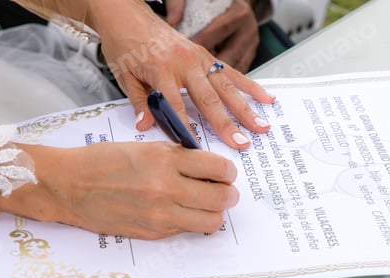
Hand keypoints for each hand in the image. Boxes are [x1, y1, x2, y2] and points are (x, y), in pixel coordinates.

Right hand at [0, 142, 238, 239]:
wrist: (70, 186)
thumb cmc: (104, 161)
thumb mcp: (146, 147)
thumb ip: (179, 157)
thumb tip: (208, 168)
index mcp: (166, 159)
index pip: (219, 169)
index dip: (228, 171)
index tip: (226, 173)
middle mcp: (167, 188)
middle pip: (222, 198)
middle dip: (228, 194)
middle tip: (223, 190)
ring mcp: (161, 215)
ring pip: (212, 221)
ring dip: (214, 212)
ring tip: (204, 204)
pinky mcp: (154, 232)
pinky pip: (188, 230)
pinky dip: (191, 221)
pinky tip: (180, 211)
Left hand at [87, 0, 274, 149]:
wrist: (129, 15)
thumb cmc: (126, 45)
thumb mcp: (124, 76)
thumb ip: (139, 102)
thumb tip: (146, 126)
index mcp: (161, 70)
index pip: (176, 106)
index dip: (187, 129)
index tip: (196, 149)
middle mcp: (185, 63)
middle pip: (209, 99)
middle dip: (227, 124)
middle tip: (242, 143)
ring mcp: (200, 58)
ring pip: (226, 87)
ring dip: (245, 109)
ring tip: (261, 126)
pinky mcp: (207, 55)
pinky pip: (232, 72)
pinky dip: (249, 86)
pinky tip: (264, 97)